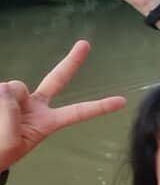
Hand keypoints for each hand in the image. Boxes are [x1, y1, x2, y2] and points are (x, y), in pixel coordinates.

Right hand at [0, 41, 125, 169]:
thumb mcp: (11, 141)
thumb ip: (13, 115)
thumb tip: (9, 91)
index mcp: (47, 122)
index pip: (78, 112)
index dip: (99, 107)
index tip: (122, 101)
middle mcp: (35, 105)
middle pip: (58, 79)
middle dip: (72, 61)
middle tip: (86, 43)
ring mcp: (18, 97)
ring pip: (15, 87)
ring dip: (3, 103)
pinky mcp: (1, 91)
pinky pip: (0, 88)